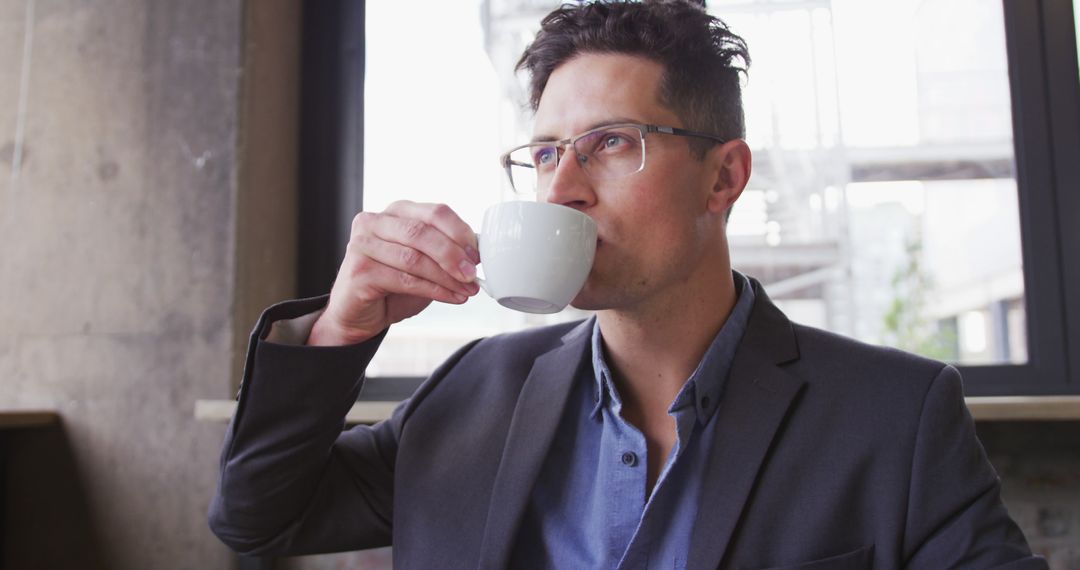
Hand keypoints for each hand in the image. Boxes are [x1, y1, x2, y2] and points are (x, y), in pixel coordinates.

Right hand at [307, 201, 480, 345]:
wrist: (357, 314)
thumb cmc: (392, 285)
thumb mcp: (423, 262)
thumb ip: (444, 251)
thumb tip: (477, 254)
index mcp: (396, 211)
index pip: (435, 212)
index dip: (461, 233)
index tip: (477, 254)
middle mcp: (375, 221)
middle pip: (422, 233)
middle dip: (453, 255)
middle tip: (472, 274)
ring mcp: (363, 244)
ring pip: (414, 258)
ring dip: (447, 277)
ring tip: (466, 290)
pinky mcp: (359, 271)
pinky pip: (405, 280)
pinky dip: (435, 290)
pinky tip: (451, 297)